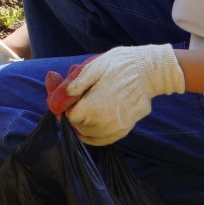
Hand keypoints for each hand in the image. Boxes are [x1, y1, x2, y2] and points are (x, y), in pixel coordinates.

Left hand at [56, 44, 183, 145]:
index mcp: (91, 109)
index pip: (65, 115)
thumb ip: (72, 87)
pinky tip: (91, 117)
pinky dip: (92, 131)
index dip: (60, 102)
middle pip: (74, 124)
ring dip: (81, 119)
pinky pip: (100, 139)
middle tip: (76, 88)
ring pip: (86, 132)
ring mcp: (114, 130)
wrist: (150, 71)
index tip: (62, 89)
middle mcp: (102, 125)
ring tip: (88, 97)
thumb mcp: (92, 68)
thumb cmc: (119, 66)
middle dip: (71, 108)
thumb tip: (53, 103)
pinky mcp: (123, 131)